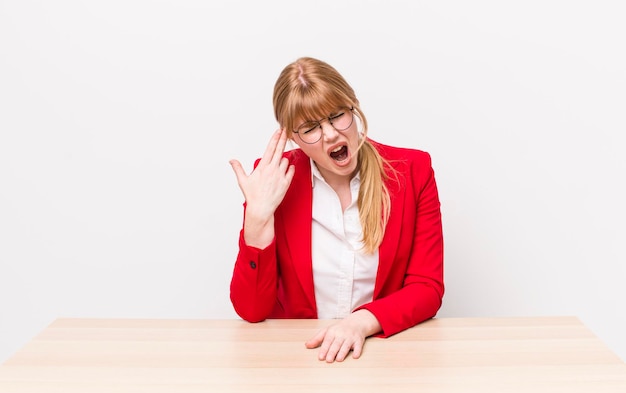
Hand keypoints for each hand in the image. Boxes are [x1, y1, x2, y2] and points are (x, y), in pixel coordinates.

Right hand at [230, 129, 294, 247]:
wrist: (261, 209)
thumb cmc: (252, 196)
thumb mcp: (243, 181)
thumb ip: (238, 168)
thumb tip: (232, 161)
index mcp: (262, 167)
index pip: (270, 148)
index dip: (275, 138)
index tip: (278, 131)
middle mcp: (272, 169)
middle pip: (279, 150)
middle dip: (283, 139)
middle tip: (286, 131)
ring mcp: (280, 176)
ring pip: (285, 161)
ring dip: (282, 160)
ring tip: (277, 166)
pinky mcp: (286, 183)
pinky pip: (291, 170)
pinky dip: (290, 168)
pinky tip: (287, 168)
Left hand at [305, 310, 380, 362]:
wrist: (356, 322)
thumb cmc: (339, 329)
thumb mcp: (327, 331)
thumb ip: (317, 339)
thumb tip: (306, 345)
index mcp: (332, 332)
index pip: (327, 341)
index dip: (324, 349)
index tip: (320, 357)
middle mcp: (341, 334)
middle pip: (336, 344)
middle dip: (332, 352)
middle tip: (328, 360)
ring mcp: (350, 337)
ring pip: (346, 345)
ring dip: (343, 352)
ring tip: (339, 359)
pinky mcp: (359, 340)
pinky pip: (359, 346)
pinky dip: (357, 351)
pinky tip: (355, 356)